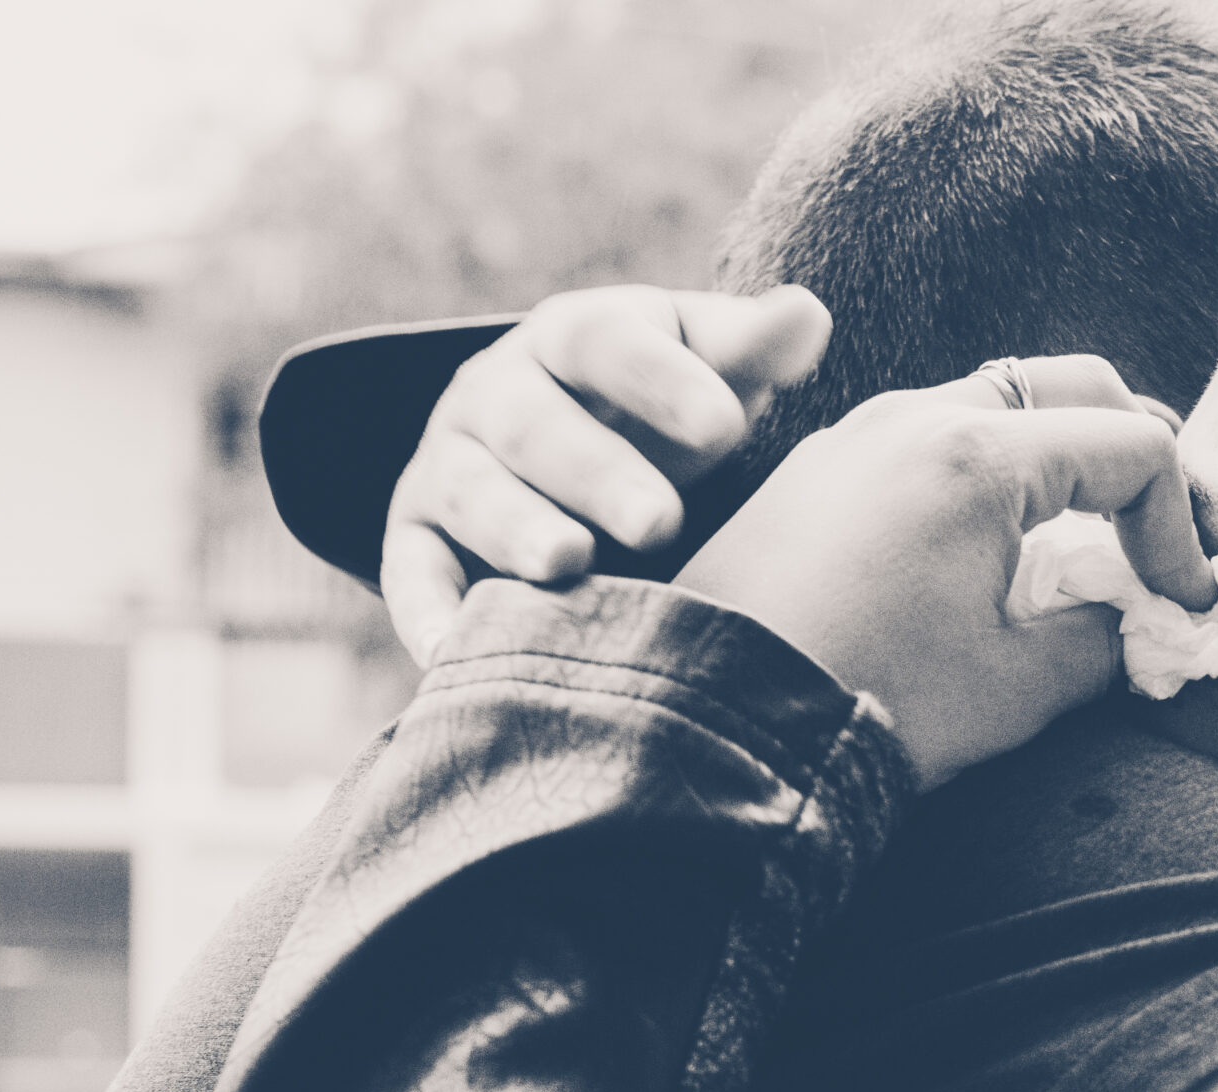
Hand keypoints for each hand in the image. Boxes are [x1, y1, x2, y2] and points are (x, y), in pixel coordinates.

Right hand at [380, 284, 832, 661]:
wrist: (568, 452)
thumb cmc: (660, 412)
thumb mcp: (707, 369)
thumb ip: (752, 351)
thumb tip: (807, 317)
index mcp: (572, 336)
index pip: (608, 342)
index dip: (663, 382)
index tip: (727, 425)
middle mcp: (495, 393)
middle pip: (535, 425)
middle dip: (595, 472)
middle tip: (661, 521)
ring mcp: (449, 465)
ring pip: (470, 493)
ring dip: (515, 529)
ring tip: (569, 563)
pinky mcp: (416, 538)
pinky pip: (410, 572)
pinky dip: (424, 611)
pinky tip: (457, 649)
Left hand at [677, 354, 1211, 788]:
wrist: (716, 724)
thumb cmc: (871, 703)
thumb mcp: (1016, 688)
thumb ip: (1100, 644)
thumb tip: (1134, 627)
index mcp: (981, 458)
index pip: (1134, 448)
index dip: (1178, 528)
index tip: (1180, 604)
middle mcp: (917, 418)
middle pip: (1070, 388)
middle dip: (1131, 454)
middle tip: (1149, 537)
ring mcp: (858, 434)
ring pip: (993, 402)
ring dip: (1054, 459)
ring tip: (1073, 545)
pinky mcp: (816, 470)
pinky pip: (927, 436)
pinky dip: (983, 472)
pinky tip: (985, 552)